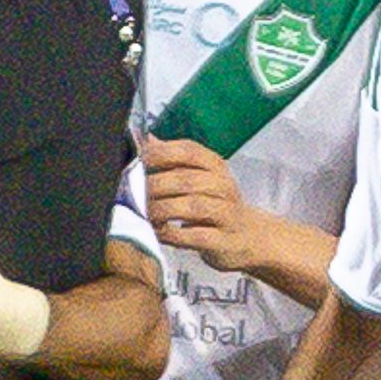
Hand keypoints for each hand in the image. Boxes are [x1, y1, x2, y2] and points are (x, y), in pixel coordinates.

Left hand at [141, 136, 282, 277]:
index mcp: (215, 166)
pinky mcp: (225, 240)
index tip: (134, 162)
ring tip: (142, 214)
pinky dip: (172, 234)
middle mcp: (224, 186)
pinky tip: (158, 232)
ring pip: (192, 206)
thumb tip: (145, 138)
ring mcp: (228, 214)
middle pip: (184, 179)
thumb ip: (172, 161)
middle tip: (130, 194)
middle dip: (153, 186)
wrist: (250, 237)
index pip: (187, 151)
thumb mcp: (198, 178)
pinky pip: (196, 235)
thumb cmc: (215, 205)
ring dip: (161, 209)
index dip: (158, 154)